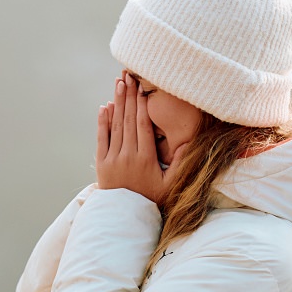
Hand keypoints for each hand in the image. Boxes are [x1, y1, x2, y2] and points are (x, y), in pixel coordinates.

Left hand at [95, 72, 186, 205]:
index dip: (142, 105)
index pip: (143, 126)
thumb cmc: (152, 199)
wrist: (125, 215)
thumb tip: (190, 144)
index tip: (143, 88)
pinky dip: (102, 122)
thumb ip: (180, 165)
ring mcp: (112, 159)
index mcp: (145, 158)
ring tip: (119, 84)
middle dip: (129, 97)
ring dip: (117, 103)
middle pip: (128, 120)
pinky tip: (105, 107)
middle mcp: (127, 156)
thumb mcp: (172, 185)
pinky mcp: (101, 163)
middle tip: (129, 76)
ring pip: (115, 126)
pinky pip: (102, 139)